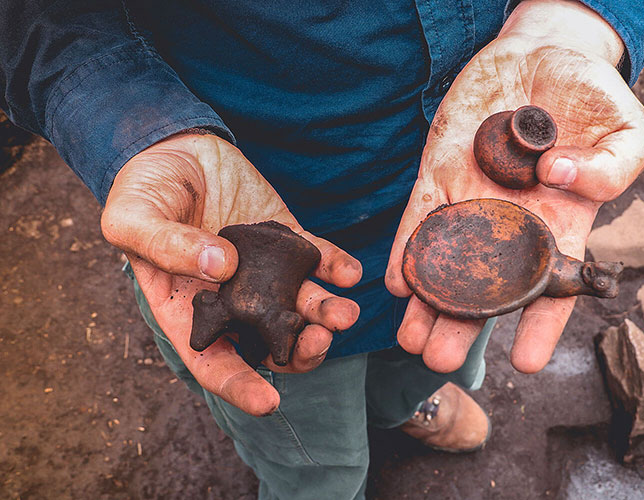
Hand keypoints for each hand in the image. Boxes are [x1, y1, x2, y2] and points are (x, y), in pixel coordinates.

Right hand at [101, 133, 361, 414]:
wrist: (176, 148)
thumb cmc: (143, 189)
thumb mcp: (132, 217)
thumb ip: (166, 245)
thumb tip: (221, 266)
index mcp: (188, 309)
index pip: (213, 360)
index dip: (239, 385)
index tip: (268, 402)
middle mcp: (232, 300)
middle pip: (270, 342)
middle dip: (299, 351)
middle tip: (318, 341)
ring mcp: (263, 271)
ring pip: (300, 306)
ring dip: (325, 314)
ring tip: (344, 312)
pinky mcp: (284, 240)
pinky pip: (315, 259)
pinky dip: (335, 267)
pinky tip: (349, 272)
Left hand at [385, 0, 643, 373]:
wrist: (545, 54)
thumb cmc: (594, 98)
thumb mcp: (632, 132)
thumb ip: (613, 168)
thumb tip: (558, 181)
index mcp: (561, 224)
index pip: (551, 289)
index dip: (541, 328)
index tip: (527, 364)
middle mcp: (512, 224)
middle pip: (485, 288)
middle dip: (462, 325)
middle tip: (439, 361)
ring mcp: (473, 200)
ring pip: (446, 262)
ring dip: (427, 301)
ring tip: (409, 339)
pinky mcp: (441, 172)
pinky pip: (420, 215)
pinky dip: (407, 248)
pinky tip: (396, 281)